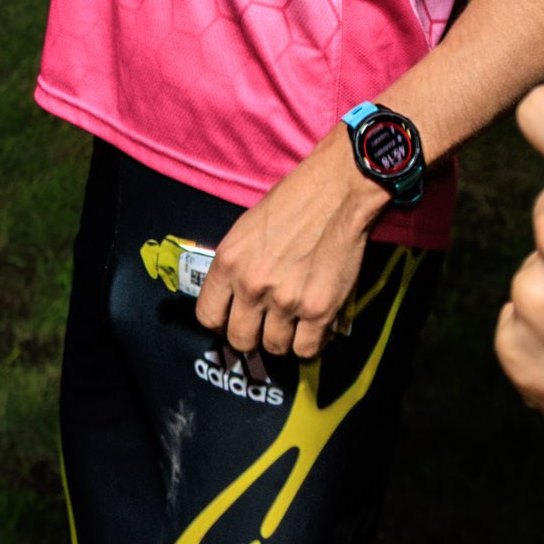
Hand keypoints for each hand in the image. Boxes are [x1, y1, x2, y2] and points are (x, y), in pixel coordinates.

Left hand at [196, 129, 388, 357]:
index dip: (222, 323)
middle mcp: (251, 286)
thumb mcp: (245, 231)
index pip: (208, 317)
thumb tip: (234, 302)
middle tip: (266, 324)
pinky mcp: (319, 309)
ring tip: (294, 321)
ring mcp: (286, 301)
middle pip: (240, 340)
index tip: (234, 319)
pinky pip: (307, 350)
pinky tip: (313, 326)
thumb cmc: (291, 204)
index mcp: (227, 263)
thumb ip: (236, 268)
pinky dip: (311, 343)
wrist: (335, 192)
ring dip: (284, 339)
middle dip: (253, 336)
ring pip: (275, 348)